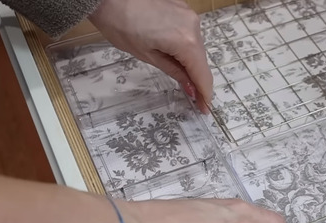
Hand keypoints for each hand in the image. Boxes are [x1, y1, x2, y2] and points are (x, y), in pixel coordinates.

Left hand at [89, 0, 212, 113]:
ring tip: (184, 78)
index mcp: (185, 41)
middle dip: (198, 79)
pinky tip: (176, 55)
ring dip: (192, 62)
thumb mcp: (147, 55)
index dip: (205, 94)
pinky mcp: (183, 8)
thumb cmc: (120, 25)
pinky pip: (190, 33)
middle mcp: (194, 26)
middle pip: (201, 60)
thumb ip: (174, 71)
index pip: (202, 74)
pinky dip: (186, 46)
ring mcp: (190, 15)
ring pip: (196, 46)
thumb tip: (191, 88)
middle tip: (195, 98)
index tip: (205, 109)